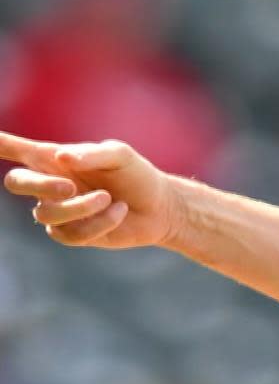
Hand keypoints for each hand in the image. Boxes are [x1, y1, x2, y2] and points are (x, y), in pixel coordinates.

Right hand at [0, 132, 180, 249]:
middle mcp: (49, 183)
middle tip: (70, 187)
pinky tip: (119, 212)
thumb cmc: (136, 175)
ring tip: (110, 198)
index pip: (14, 149)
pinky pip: (71, 234)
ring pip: (47, 214)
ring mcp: (57, 210)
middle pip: (16, 183)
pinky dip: (99, 223)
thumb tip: (61, 157)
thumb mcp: (121, 156)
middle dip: (40, 185)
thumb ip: (92, 154)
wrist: (159, 207)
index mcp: (53, 158)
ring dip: (82, 207)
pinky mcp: (72, 233)